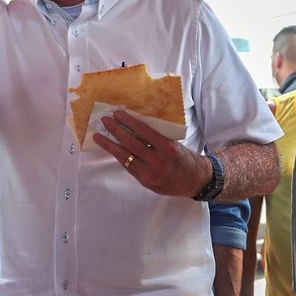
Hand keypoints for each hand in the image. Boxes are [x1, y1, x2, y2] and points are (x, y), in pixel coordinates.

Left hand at [92, 110, 210, 196]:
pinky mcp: (146, 182)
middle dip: (116, 131)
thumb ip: (156, 138)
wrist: (196, 181)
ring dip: (110, 146)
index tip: (118, 113)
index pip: (144, 132)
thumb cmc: (185, 158)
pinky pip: (129, 167)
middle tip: (105, 121)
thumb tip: (135, 125)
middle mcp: (158, 161)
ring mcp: (151, 174)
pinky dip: (119, 157)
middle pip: (132, 143)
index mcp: (168, 148)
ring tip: (98, 136)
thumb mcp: (175, 144)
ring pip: (126, 157)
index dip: (129, 122)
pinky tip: (111, 149)